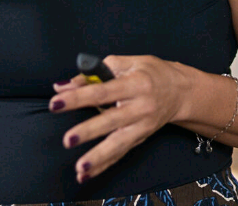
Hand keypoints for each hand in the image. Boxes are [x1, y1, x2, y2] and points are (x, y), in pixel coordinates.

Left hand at [49, 54, 191, 182]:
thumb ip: (94, 72)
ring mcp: (142, 126)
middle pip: (112, 120)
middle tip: (68, 140)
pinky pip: (120, 153)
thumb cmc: (151, 72)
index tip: (56, 102)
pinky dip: (104, 165)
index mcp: (135, 83)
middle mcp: (140, 107)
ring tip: (80, 167)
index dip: (79, 97)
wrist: (181, 91)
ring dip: (99, 157)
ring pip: (119, 143)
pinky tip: (86, 174)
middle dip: (89, 131)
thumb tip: (63, 86)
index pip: (102, 91)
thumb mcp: (126, 63)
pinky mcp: (141, 138)